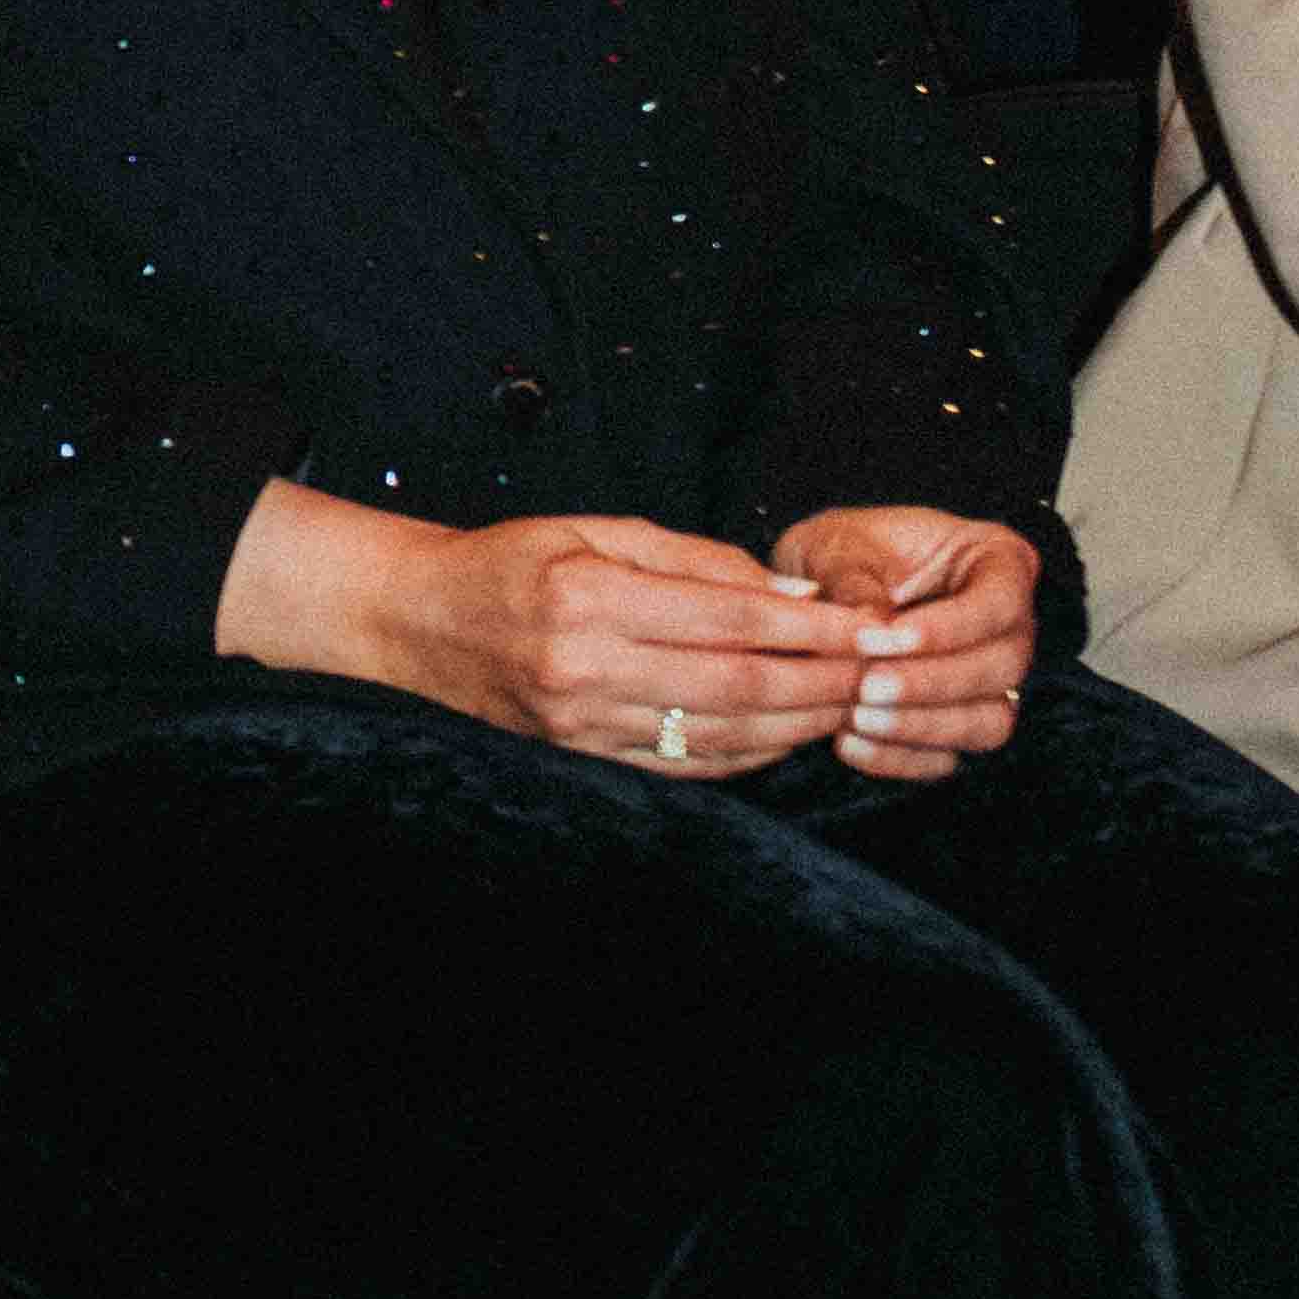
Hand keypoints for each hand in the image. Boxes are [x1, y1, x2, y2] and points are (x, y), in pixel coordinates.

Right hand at [235, 490, 863, 775]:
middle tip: (883, 672)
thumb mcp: (596, 531)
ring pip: (719, 734)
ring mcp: (581, 726)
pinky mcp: (581, 760)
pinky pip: (684, 768)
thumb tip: (793, 595)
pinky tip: (788, 735)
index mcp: (589, 597)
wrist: (415, 625)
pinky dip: (748, 756)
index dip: (811, 628)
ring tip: (853, 704)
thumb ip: (695, 561)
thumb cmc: (511, 563)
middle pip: (736, 686)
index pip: (729, 619)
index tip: (869, 625)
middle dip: (823, 681)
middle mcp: (584, 668)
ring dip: (798, 724)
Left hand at [770, 505, 1041, 780]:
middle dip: (934, 682)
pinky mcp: (959, 727)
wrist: (817, 595)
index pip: (999, 602)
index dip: (950, 627)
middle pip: (1004, 667)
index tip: (888, 639)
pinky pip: (949, 757)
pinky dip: (900, 757)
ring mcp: (992, 683)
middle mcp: (1009, 627)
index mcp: (997, 561)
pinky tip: (850, 743)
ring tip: (857, 717)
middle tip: (867, 685)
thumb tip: (872, 626)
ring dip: (923, 725)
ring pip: (990, 721)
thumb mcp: (838, 548)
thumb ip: (856, 580)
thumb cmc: (840, 554)